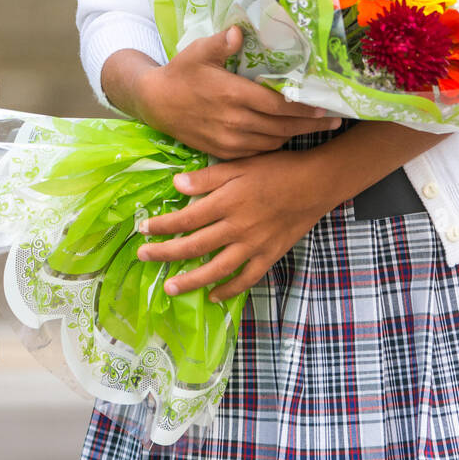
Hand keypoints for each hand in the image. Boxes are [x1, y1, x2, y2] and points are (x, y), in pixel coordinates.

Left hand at [136, 149, 331, 301]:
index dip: (162, 225)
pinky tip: (213, 296)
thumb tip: (176, 185)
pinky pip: (245, 279)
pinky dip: (228, 290)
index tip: (143, 229)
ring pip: (216, 268)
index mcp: (228, 201)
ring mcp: (253, 245)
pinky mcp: (269, 256)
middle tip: (143, 257)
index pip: (186, 218)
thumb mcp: (241, 163)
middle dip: (165, 252)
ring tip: (169, 287)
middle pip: (194, 245)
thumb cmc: (277, 168)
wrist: (316, 183)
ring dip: (190, 280)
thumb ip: (209, 176)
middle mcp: (237, 227)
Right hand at [137, 24, 340, 158]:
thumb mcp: (198, 51)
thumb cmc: (180, 73)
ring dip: (295, 136)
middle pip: (282, 127)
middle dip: (312, 125)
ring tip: (317, 128)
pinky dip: (274, 144)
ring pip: (272, 142)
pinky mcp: (222, 152)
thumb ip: (222, 43)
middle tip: (336, 122)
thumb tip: (240, 30)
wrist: (154, 103)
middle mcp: (234, 121)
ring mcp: (229, 140)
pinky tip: (285, 136)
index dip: (305, 108)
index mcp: (233, 95)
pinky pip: (257, 152)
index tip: (327, 108)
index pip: (278, 105)